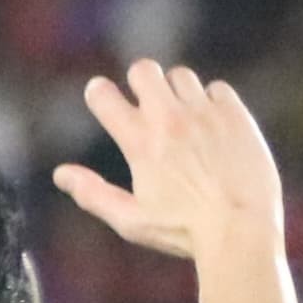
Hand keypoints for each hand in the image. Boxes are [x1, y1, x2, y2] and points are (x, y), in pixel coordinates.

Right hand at [50, 61, 283, 265]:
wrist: (241, 229)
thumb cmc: (183, 232)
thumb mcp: (130, 220)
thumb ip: (93, 194)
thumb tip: (61, 174)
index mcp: (140, 143)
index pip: (104, 96)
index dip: (99, 93)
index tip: (102, 98)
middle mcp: (170, 120)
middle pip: (144, 70)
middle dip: (139, 81)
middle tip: (146, 101)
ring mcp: (205, 113)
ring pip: (181, 76)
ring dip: (175, 92)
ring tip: (182, 118)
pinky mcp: (235, 114)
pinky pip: (217, 89)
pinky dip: (211, 102)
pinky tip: (212, 126)